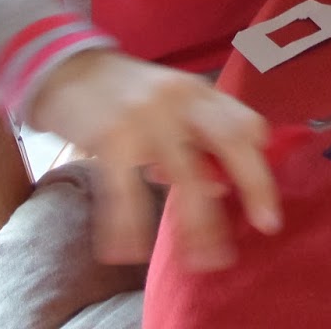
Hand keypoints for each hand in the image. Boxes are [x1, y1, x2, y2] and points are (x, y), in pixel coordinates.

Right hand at [26, 48, 280, 271]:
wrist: (63, 68)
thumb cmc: (123, 94)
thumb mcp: (168, 103)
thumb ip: (197, 136)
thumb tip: (219, 186)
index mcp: (198, 92)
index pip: (245, 124)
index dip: (260, 166)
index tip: (267, 208)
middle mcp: (180, 99)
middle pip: (231, 140)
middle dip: (253, 184)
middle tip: (264, 227)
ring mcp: (146, 116)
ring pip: (185, 176)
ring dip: (197, 225)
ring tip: (201, 262)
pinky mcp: (110, 137)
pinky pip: (126, 193)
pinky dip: (128, 228)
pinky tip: (127, 254)